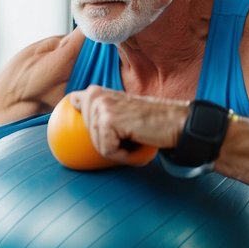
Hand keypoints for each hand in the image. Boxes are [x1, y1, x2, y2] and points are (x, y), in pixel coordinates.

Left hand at [66, 86, 186, 163]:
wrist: (174, 122)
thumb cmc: (150, 123)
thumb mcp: (120, 113)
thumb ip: (101, 115)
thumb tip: (79, 132)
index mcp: (96, 92)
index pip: (73, 101)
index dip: (82, 116)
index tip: (94, 123)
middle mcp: (95, 95)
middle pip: (88, 135)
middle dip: (109, 143)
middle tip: (130, 134)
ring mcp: (101, 106)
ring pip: (98, 145)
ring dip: (118, 150)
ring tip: (135, 138)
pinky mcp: (108, 121)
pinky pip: (108, 151)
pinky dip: (124, 155)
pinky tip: (137, 143)